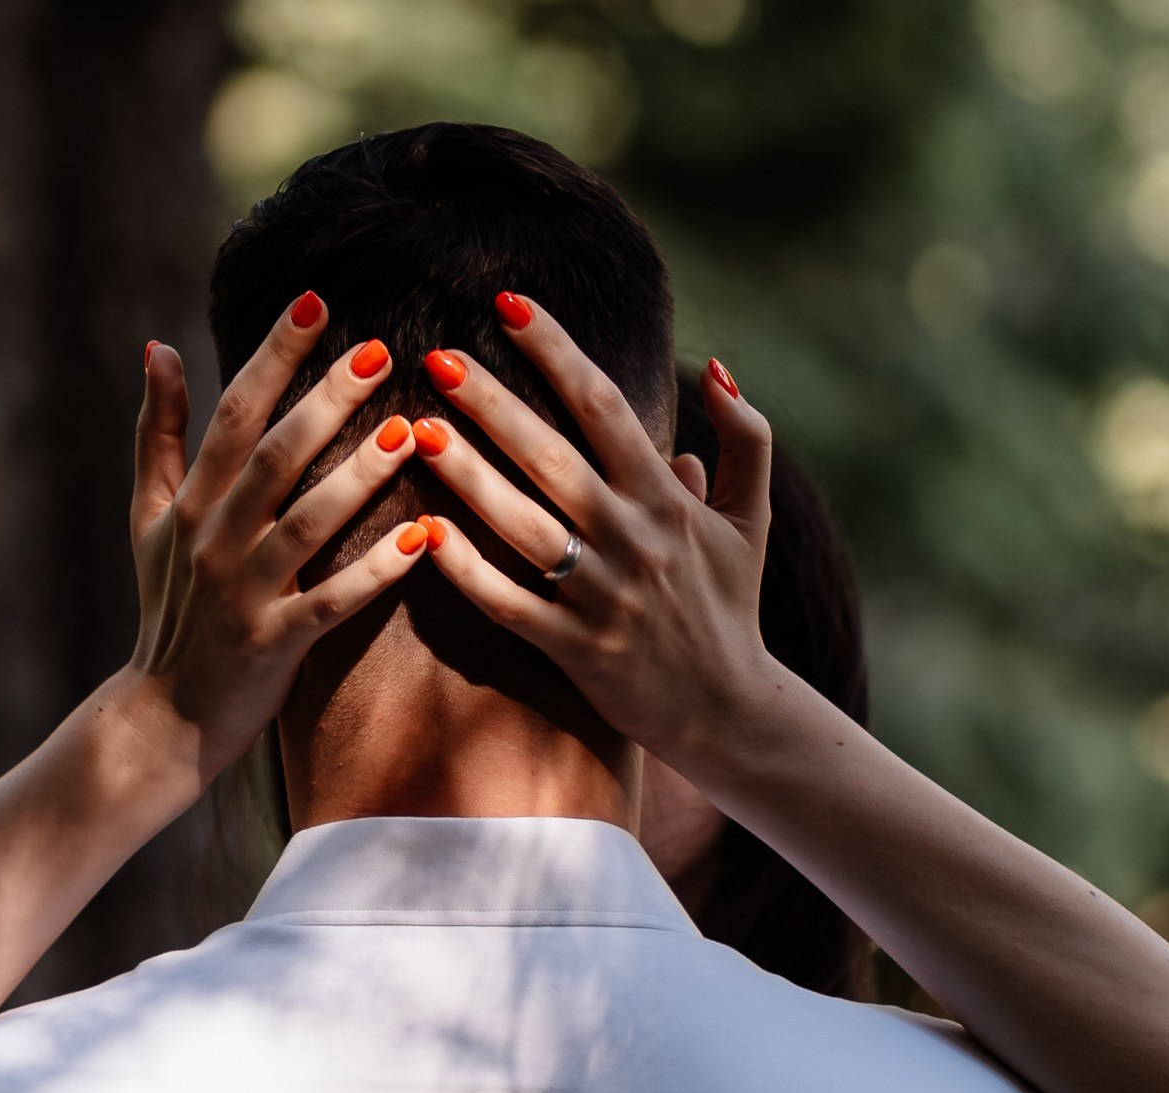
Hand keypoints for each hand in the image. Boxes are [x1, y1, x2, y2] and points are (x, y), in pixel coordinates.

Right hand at [121, 297, 429, 782]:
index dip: (274, 355)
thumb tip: (157, 346)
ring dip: (358, 477)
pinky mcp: (275, 646)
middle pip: (274, 456)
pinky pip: (332, 603)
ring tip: (408, 434)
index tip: (316, 302)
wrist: (162, 716)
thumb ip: (159, 434)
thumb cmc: (167, 611)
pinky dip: (376, 572)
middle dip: (327, 401)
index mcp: (193, 503)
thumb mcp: (150, 519)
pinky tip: (422, 540)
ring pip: (306, 525)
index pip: (234, 413)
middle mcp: (216, 541)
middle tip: (382, 351)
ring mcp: (244, 595)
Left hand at [407, 302, 778, 774]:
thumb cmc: (731, 608)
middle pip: (553, 457)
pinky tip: (427, 535)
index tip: (508, 305)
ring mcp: (603, 598)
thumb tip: (715, 368)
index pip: (605, 406)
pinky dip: (470, 573)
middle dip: (494, 403)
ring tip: (417, 431)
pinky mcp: (578, 651)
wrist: (730, 712)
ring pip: (525, 526)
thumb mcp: (751, 519)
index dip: (556, 351)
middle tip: (438, 356)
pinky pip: (512, 606)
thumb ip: (745, 439)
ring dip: (470, 477)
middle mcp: (633, 540)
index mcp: (666, 498)